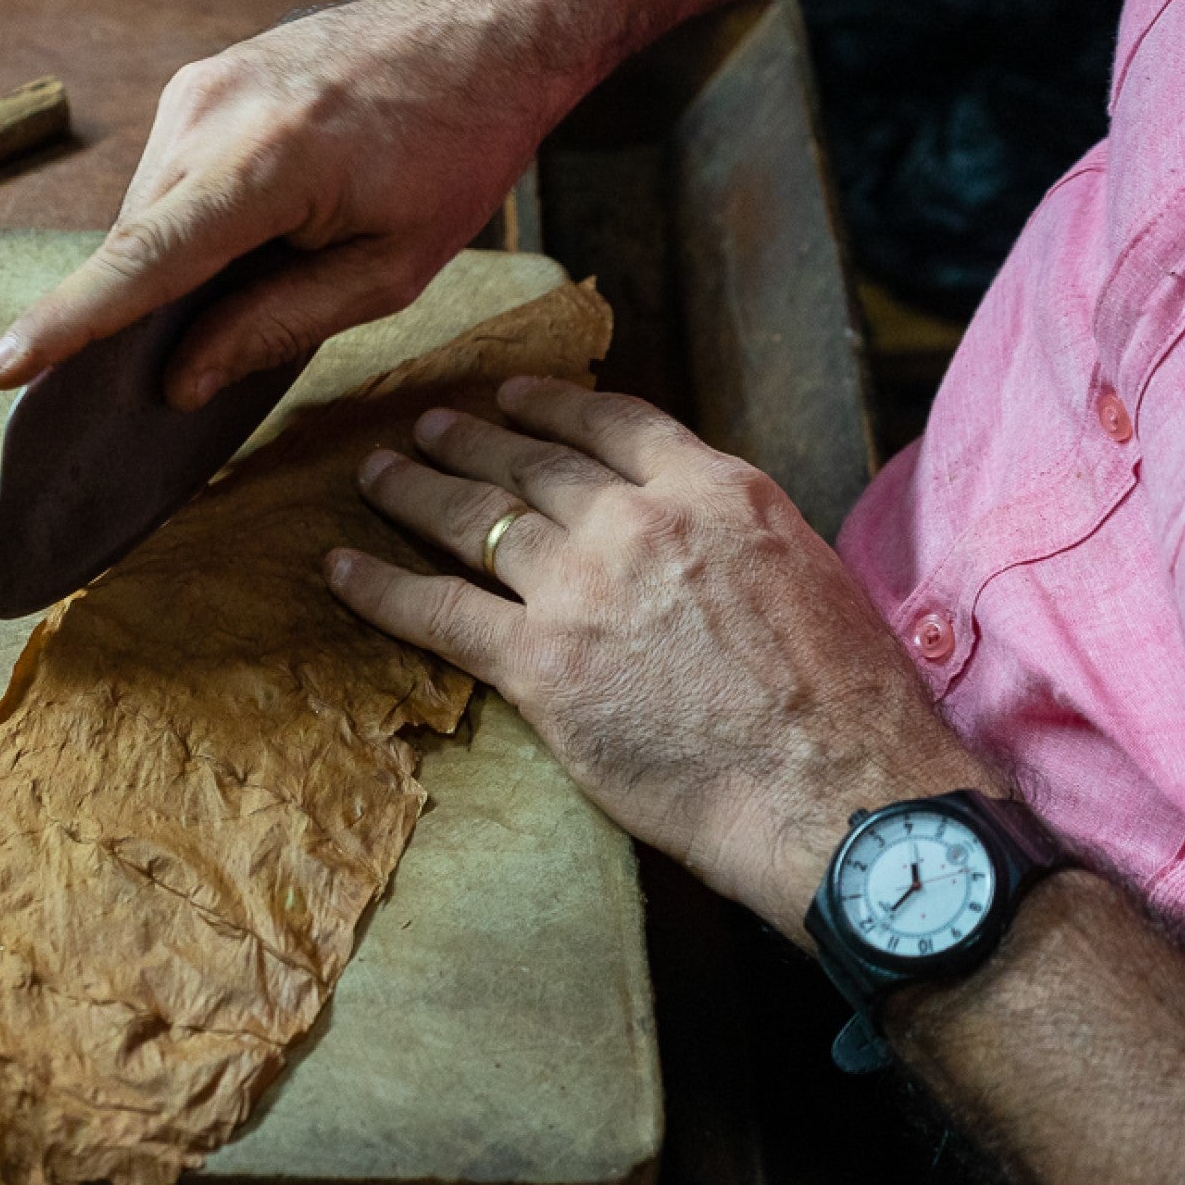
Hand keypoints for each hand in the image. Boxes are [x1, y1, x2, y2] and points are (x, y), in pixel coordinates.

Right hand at [0, 0, 574, 406]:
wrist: (469, 32)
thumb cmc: (450, 152)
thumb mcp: (390, 269)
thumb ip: (279, 324)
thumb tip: (180, 379)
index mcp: (269, 163)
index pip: (144, 262)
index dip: (67, 324)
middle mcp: (211, 115)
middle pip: (136, 247)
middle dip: (137, 318)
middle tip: (180, 373)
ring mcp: (195, 90)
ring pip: (146, 216)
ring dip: (175, 267)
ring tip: (268, 269)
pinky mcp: (195, 84)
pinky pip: (165, 180)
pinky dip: (188, 224)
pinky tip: (254, 232)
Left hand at [324, 376, 990, 938]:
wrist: (832, 788)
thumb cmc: (847, 706)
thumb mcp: (809, 576)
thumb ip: (739, 543)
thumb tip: (710, 548)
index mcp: (716, 491)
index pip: (613, 423)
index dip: (552, 406)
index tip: (516, 396)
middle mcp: (639, 521)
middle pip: (532, 464)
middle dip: (470, 438)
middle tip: (427, 424)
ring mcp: (582, 588)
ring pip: (474, 518)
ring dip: (415, 489)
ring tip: (377, 472)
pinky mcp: (540, 664)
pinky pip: (435, 610)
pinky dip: (378, 585)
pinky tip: (338, 567)